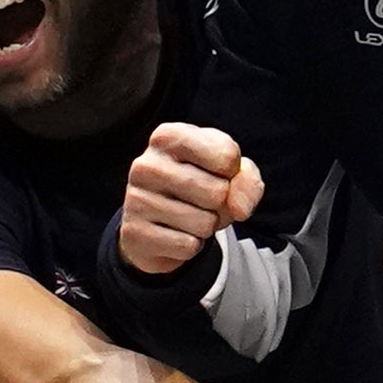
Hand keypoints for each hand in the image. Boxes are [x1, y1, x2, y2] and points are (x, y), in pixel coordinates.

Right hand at [118, 123, 262, 275]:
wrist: (158, 222)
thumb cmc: (198, 186)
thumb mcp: (228, 171)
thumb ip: (247, 179)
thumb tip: (240, 208)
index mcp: (168, 136)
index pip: (227, 155)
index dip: (233, 172)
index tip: (216, 172)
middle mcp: (146, 164)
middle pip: (218, 191)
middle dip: (221, 203)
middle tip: (201, 200)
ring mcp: (136, 199)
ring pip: (205, 222)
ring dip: (207, 226)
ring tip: (188, 216)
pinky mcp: (136, 233)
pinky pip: (189, 246)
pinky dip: (192, 245)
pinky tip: (175, 233)